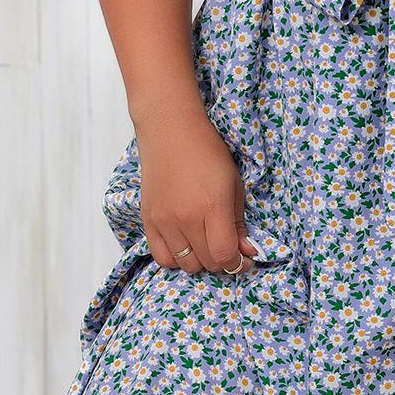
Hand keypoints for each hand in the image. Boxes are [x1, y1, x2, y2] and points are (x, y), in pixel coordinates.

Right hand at [134, 103, 259, 275]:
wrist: (170, 129)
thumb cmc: (207, 151)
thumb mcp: (234, 183)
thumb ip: (240, 222)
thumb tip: (247, 252)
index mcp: (213, 206)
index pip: (225, 256)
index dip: (238, 264)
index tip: (244, 259)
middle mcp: (186, 218)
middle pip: (207, 263)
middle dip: (222, 262)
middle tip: (227, 248)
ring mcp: (164, 221)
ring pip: (185, 264)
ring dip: (200, 261)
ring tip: (206, 244)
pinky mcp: (148, 220)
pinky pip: (162, 256)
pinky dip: (177, 258)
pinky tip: (186, 244)